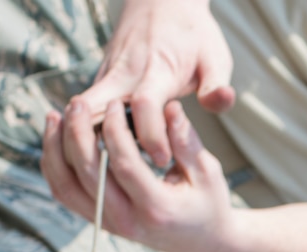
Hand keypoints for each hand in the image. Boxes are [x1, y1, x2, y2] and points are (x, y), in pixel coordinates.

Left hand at [42, 102, 241, 251]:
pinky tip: (55, 137)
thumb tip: (170, 107)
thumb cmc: (207, 203)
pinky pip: (64, 192)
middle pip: (88, 173)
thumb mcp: (207, 173)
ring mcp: (109, 224)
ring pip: (66, 185)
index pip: (124, 165)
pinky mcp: (98, 220)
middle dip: (77, 132)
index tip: (115, 103)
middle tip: (77, 101)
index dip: (114, 130)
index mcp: (157, 209)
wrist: (201, 242)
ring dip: (55, 147)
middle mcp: (128, 221)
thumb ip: (186, 141)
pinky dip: (52, 164)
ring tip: (55, 115)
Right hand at [60, 0, 233, 189]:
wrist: (161, 0)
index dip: (152, 136)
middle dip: (100, 146)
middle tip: (113, 180)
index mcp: (156, 71)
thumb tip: (222, 101)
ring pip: (84, 114)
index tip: (163, 162)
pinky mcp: (101, 81)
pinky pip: (87, 112)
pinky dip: (86, 134)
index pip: (146, 105)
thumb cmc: (193, 34)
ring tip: (98, 179)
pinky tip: (98, 162)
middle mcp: (123, 74)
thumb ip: (216, 84)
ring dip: (85, 143)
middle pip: (96, 112)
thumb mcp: (215, 57)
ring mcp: (107, 77)